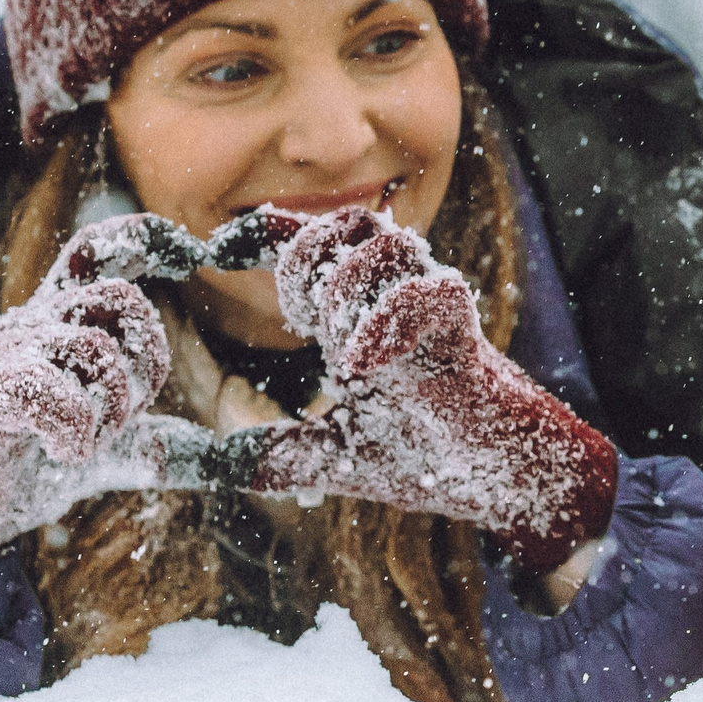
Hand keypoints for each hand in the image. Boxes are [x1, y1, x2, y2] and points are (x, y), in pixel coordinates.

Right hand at [0, 214, 233, 566]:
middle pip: (120, 299)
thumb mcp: (115, 451)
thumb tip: (243, 464)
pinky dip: (75, 430)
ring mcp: (5, 351)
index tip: (191, 251)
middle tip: (124, 415)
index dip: (145, 236)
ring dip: (112, 407)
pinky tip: (66, 453)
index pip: (101, 248)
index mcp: (64, 323)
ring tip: (88, 442)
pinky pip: (49, 391)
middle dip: (146, 362)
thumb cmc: (30, 459)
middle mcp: (35, 322)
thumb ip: (174, 450)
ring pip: (93, 347)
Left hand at [237, 209, 618, 574]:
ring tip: (341, 351)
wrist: (494, 478)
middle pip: (345, 222)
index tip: (220, 250)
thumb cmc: (423, 456)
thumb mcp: (329, 458)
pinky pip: (426, 291)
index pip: (312, 248)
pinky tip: (362, 367)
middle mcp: (392, 298)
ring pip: (386, 242)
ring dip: (348, 287)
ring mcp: (428, 307)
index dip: (266, 236)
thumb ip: (270, 454)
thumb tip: (207, 460)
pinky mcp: (461, 329)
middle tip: (303, 323)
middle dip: (307, 262)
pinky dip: (386, 321)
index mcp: (358, 315)